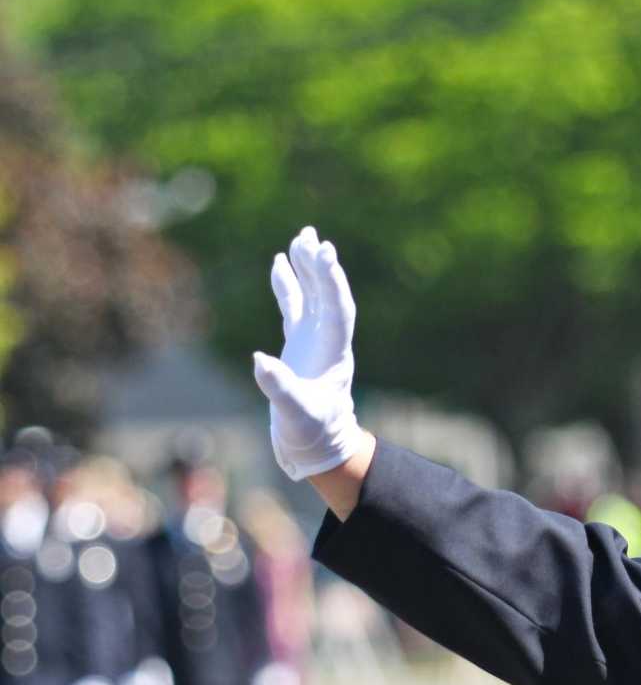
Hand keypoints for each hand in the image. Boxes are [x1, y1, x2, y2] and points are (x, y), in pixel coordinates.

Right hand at [251, 226, 367, 480]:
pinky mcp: (300, 344)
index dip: (331, 282)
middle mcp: (329, 342)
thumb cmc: (311, 434)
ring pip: (313, 296)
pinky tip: (279, 261)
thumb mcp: (296, 416)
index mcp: (334, 354)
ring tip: (301, 237)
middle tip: (310, 238)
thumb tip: (260, 360)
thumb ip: (280, 389)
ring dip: (307, 268)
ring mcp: (314, 341)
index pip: (337, 310)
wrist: (317, 447)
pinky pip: (294, 306)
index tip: (325, 254)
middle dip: (319, 268)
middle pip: (327, 296)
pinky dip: (287, 284)